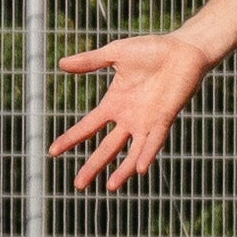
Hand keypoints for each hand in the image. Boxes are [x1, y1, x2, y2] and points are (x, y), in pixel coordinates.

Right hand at [46, 32, 215, 193]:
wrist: (183, 50)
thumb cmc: (152, 50)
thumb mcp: (115, 53)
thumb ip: (90, 61)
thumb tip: (61, 63)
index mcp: (115, 103)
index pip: (88, 126)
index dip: (71, 139)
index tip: (53, 152)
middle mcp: (129, 118)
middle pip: (107, 147)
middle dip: (93, 166)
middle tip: (78, 185)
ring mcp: (147, 122)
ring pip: (132, 152)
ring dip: (121, 170)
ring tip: (110, 187)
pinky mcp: (165, 119)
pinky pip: (154, 141)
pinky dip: (147, 155)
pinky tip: (139, 169)